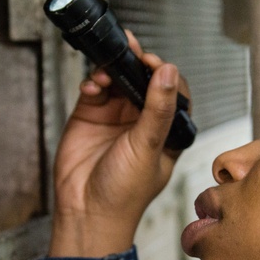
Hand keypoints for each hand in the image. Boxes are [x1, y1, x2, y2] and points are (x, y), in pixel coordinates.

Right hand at [50, 32, 190, 256]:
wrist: (85, 211)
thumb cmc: (124, 192)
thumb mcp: (148, 147)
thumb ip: (158, 109)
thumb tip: (169, 72)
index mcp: (167, 130)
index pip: (174, 91)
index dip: (165, 73)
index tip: (154, 62)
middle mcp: (143, 120)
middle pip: (144, 79)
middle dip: (137, 62)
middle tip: (130, 48)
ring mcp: (116, 116)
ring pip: (119, 78)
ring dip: (113, 68)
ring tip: (108, 70)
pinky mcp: (91, 115)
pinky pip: (95, 88)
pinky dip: (93, 81)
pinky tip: (93, 87)